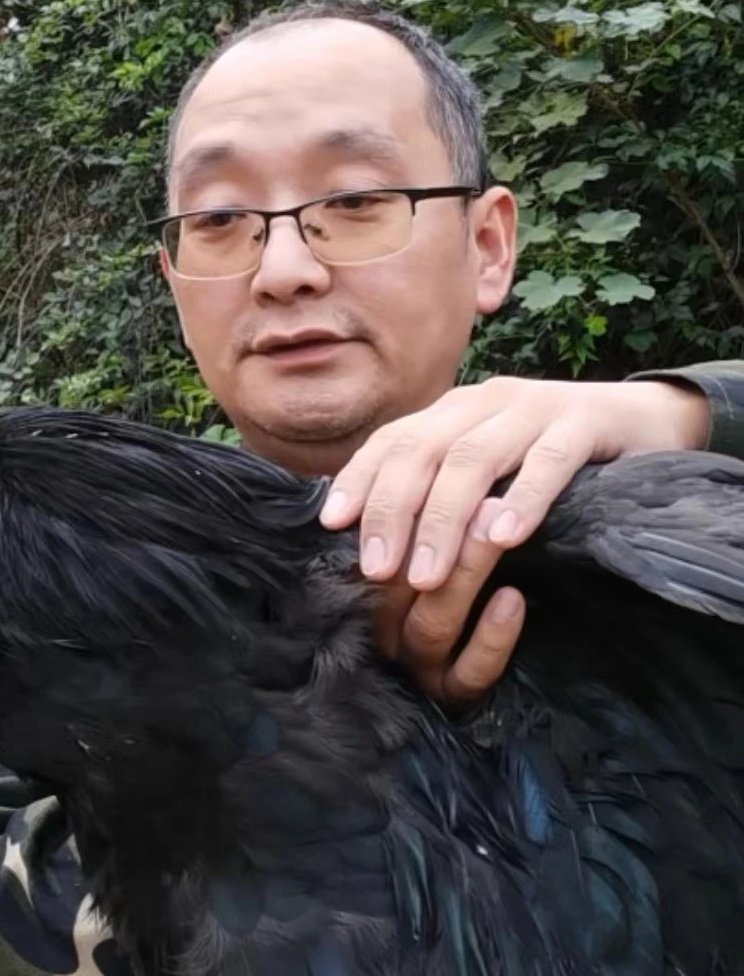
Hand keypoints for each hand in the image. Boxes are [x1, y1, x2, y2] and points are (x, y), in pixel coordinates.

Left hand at [322, 376, 708, 587]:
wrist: (644, 419)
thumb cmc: (547, 453)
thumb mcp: (484, 462)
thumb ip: (436, 483)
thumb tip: (373, 534)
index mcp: (451, 411)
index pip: (392, 441)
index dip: (358, 480)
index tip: (331, 525)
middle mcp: (483, 401)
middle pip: (421, 450)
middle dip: (392, 511)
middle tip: (376, 570)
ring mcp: (534, 407)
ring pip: (474, 458)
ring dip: (444, 519)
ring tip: (426, 574)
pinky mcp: (585, 423)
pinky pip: (548, 460)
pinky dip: (523, 497)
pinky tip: (503, 537)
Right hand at [373, 499, 525, 705]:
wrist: (527, 603)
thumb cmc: (457, 546)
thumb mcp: (423, 521)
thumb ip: (395, 508)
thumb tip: (362, 492)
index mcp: (363, 588)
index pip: (361, 558)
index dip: (384, 522)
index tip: (424, 481)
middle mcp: (384, 630)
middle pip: (393, 589)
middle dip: (434, 540)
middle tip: (480, 499)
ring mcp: (421, 664)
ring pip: (429, 629)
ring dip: (464, 576)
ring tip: (497, 531)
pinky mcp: (460, 689)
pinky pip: (469, 675)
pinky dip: (490, 638)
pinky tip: (512, 599)